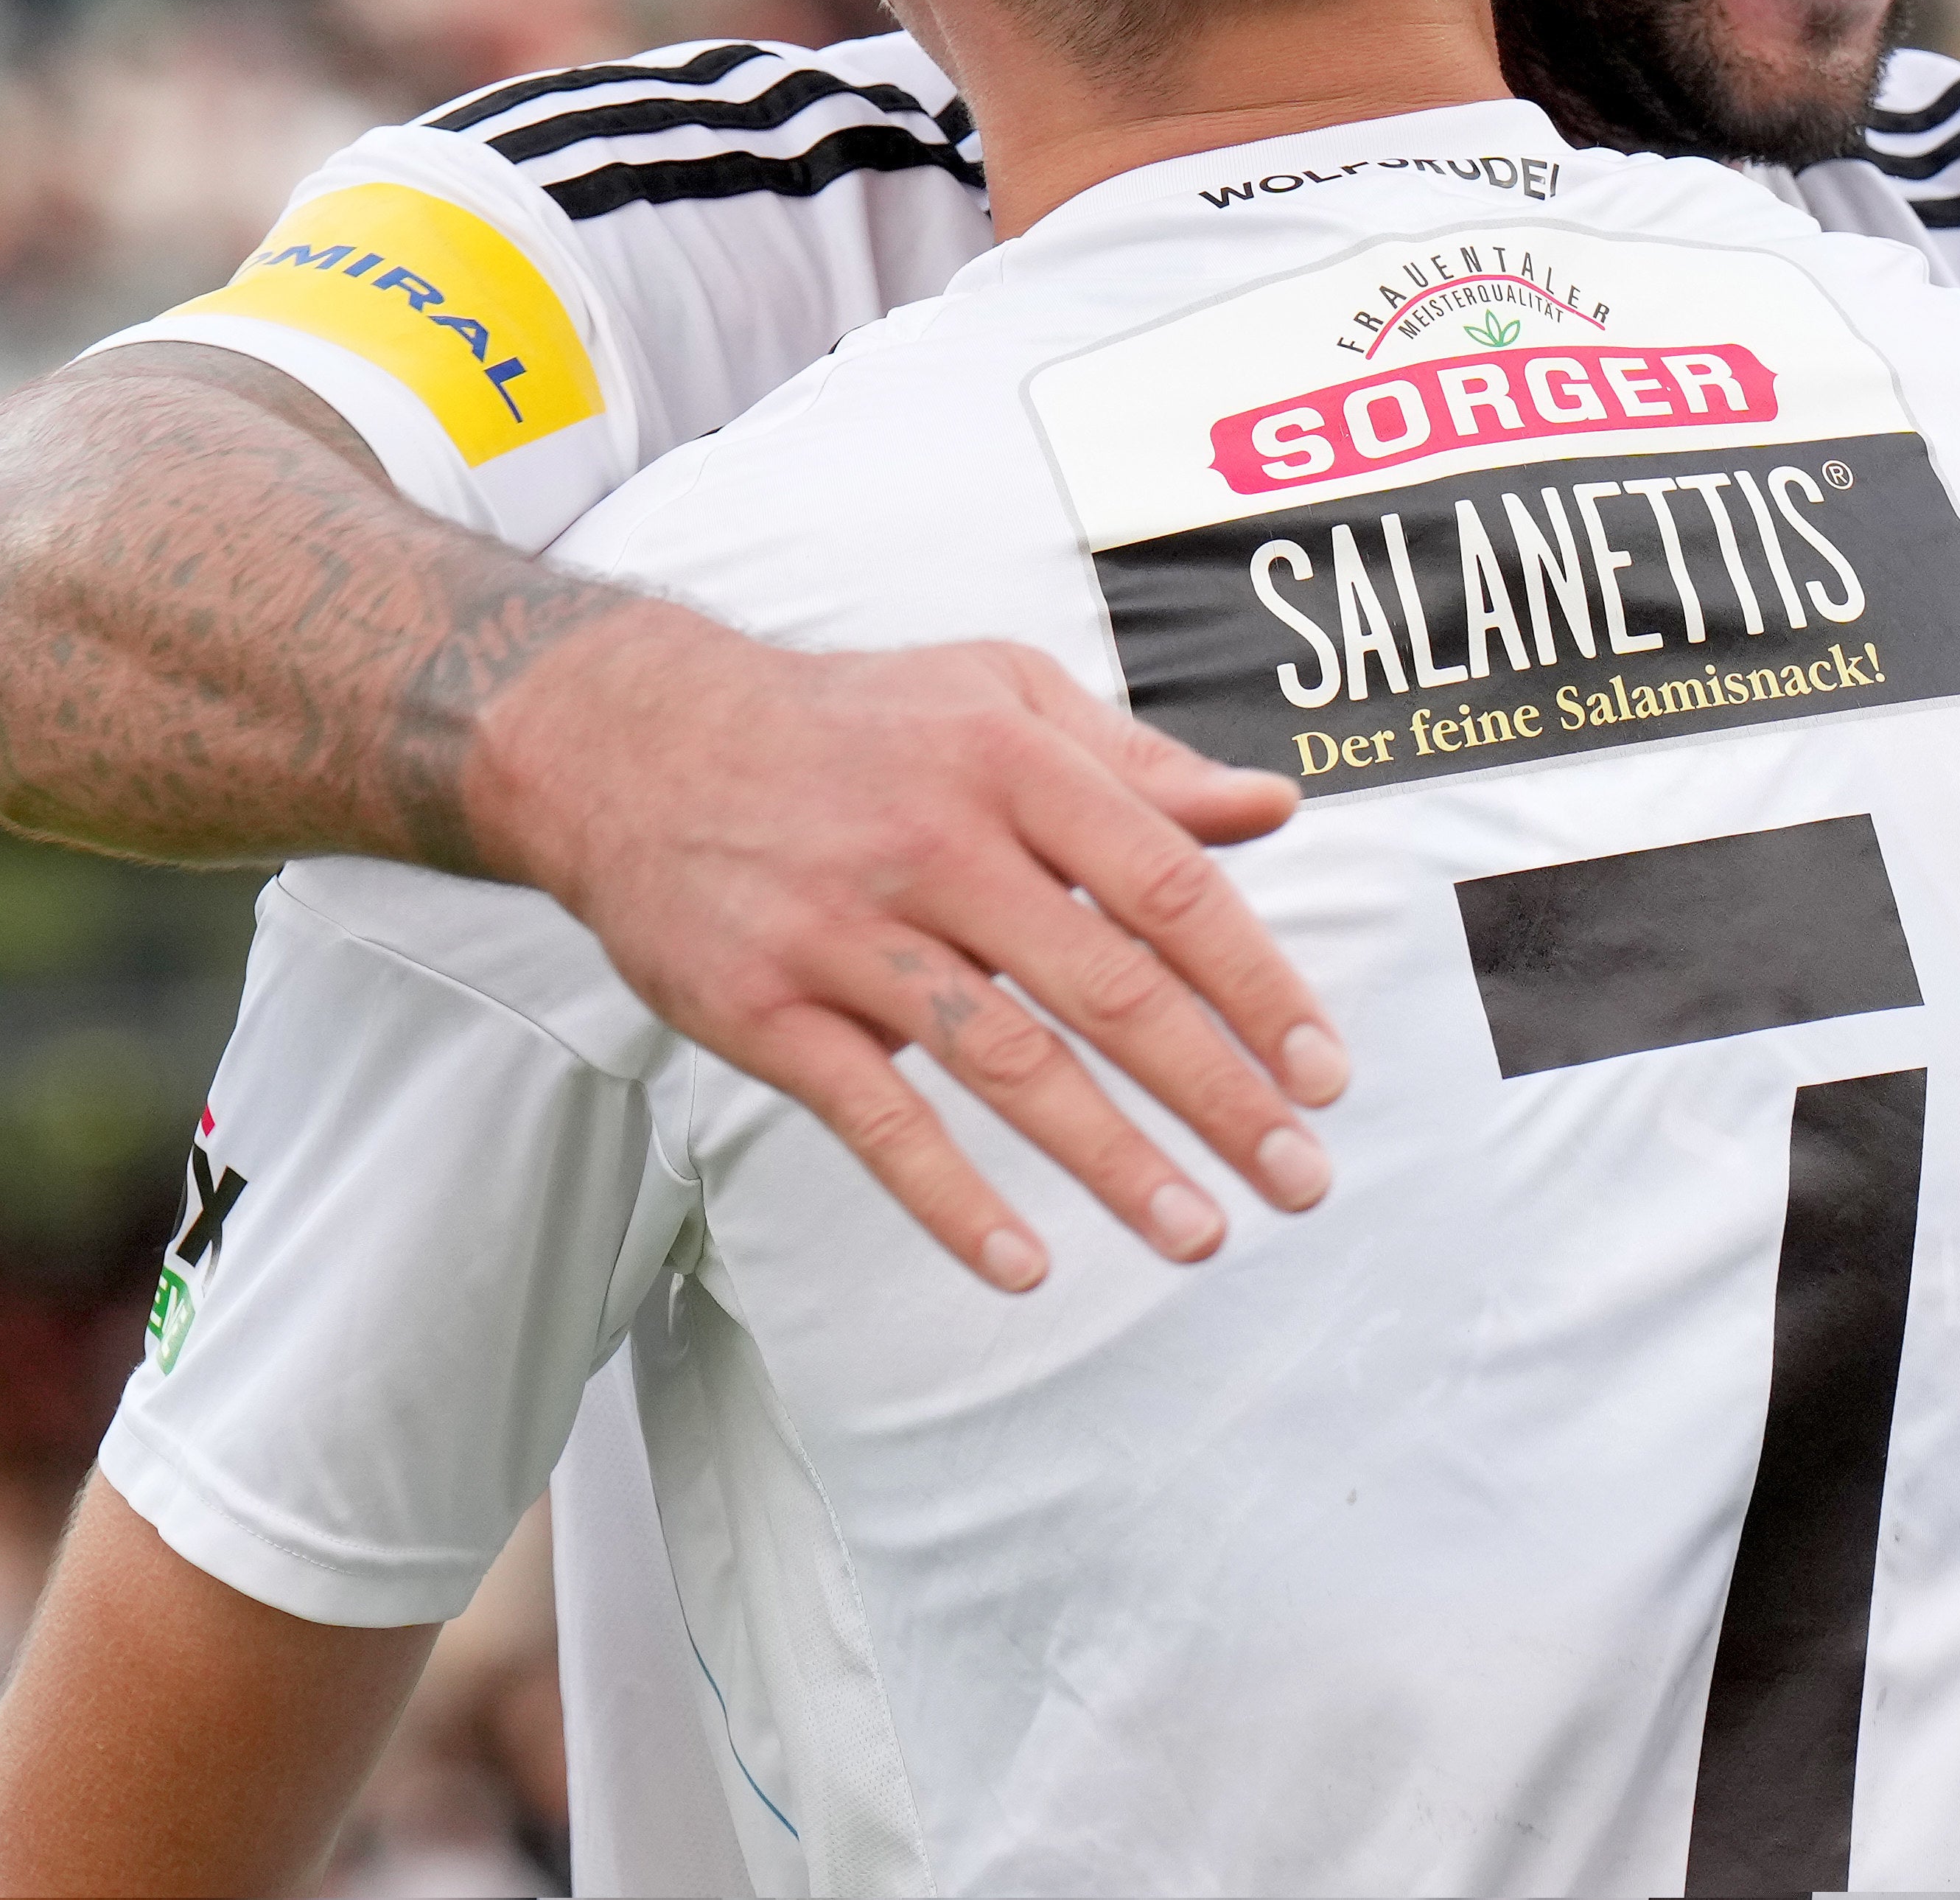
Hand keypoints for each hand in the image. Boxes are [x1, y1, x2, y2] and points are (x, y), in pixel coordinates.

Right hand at [474, 608, 1346, 1291]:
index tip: (1324, 1069)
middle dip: (1218, 1094)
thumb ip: (1138, 764)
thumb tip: (1270, 808)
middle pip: (1107, 988)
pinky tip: (1024, 1262)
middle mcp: (938, 844)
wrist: (635, 742)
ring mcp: (847, 932)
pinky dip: (952, 1199)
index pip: (1167, 884)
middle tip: (1299, 1175)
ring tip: (1200, 1231)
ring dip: (1113, 1160)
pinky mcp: (767, 1010)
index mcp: (1014, 762)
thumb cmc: (852, 724)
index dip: (1256, 984)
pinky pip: (876, 1119)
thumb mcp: (1000, 697)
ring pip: (1005, 1063)